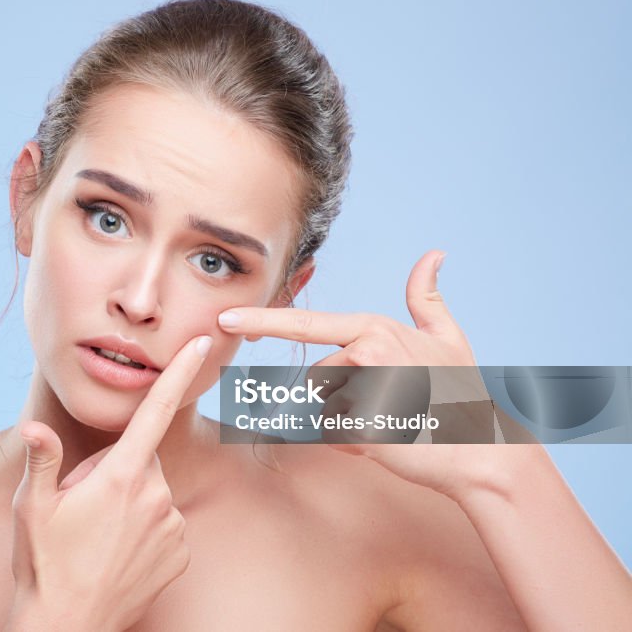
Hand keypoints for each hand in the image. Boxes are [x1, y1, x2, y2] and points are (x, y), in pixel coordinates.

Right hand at [7, 335, 212, 631]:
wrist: (68, 628)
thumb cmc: (44, 564)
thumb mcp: (33, 507)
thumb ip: (42, 459)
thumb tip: (34, 428)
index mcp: (121, 476)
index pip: (155, 411)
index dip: (178, 373)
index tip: (201, 344)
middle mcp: (156, 496)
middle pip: (142, 458)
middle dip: (117, 470)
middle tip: (84, 504)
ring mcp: (172, 526)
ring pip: (153, 492)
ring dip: (131, 502)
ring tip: (98, 534)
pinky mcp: (181, 553)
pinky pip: (165, 523)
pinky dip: (146, 529)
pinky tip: (118, 551)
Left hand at [217, 250, 511, 500]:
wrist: (481, 452)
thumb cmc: (463, 394)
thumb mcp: (448, 337)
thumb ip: (427, 298)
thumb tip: (432, 254)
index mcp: (374, 328)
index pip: (305, 323)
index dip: (261, 321)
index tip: (225, 319)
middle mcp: (364, 353)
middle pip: (317, 379)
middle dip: (344, 397)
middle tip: (394, 403)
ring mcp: (361, 391)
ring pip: (324, 408)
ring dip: (348, 420)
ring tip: (392, 419)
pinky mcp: (359, 429)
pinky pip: (332, 437)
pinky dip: (352, 445)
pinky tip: (388, 440)